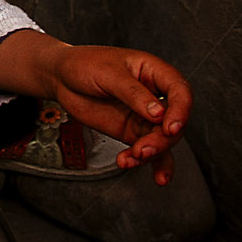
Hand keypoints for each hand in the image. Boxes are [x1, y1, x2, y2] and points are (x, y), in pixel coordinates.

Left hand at [0, 31, 192, 183]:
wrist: (62, 77)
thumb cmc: (85, 64)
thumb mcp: (108, 73)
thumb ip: (133, 93)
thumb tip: (158, 114)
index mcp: (154, 71)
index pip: (180, 91)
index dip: (180, 110)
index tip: (170, 127)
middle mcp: (155, 95)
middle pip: (173, 121)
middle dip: (161, 139)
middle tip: (143, 149)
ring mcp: (144, 115)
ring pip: (162, 139)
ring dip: (152, 153)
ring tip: (132, 159)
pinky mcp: (132, 131)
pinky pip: (149, 150)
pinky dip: (153, 164)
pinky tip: (157, 177)